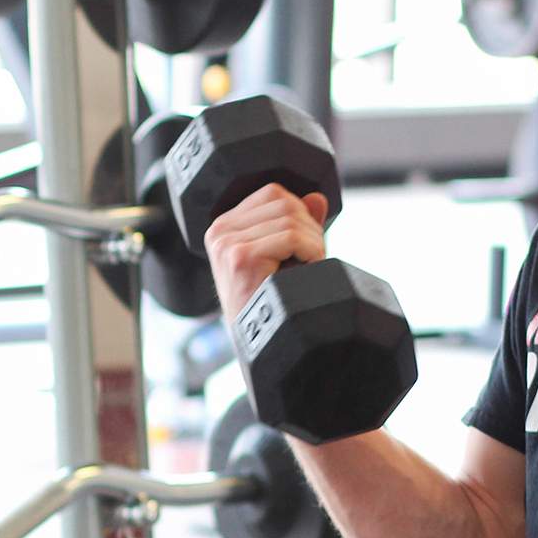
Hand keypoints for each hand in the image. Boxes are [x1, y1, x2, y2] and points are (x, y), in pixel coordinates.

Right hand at [202, 183, 329, 323]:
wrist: (258, 345)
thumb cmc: (270, 304)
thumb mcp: (283, 256)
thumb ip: (298, 225)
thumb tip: (317, 198)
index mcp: (224, 227)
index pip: (273, 193)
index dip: (300, 213)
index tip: (305, 243)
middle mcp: (220, 231)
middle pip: (284, 202)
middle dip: (310, 228)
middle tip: (313, 259)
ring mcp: (228, 244)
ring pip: (291, 219)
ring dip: (313, 243)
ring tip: (309, 268)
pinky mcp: (241, 257)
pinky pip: (292, 238)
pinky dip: (311, 253)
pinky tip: (307, 272)